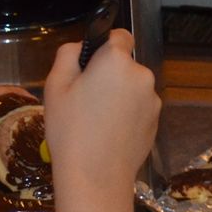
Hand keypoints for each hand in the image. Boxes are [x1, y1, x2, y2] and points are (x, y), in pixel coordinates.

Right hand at [42, 28, 159, 196]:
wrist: (96, 176)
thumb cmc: (70, 129)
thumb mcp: (55, 86)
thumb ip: (67, 55)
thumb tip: (80, 47)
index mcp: (117, 61)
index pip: (120, 35)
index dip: (105, 45)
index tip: (91, 63)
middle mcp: (141, 75)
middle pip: (125, 65)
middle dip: (109, 74)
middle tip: (85, 98)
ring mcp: (153, 100)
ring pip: (133, 88)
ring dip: (120, 94)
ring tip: (97, 120)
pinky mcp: (156, 122)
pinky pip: (139, 108)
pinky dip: (128, 114)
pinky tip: (110, 133)